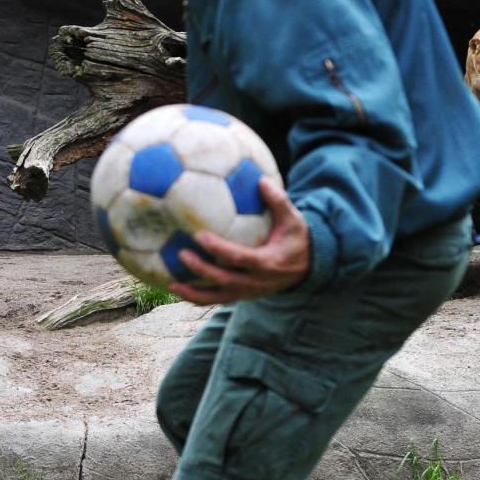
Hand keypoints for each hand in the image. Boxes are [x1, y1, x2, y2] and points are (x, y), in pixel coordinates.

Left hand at [167, 177, 310, 304]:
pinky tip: (177, 288)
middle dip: (202, 270)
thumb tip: (262, 179)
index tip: (199, 235)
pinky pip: (217, 300)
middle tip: (181, 253)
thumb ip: (278, 201)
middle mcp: (256, 282)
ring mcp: (248, 292)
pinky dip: (197, 297)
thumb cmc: (296, 239)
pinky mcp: (242, 296)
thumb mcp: (293, 220)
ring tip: (171, 283)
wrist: (308, 268)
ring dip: (194, 292)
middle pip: (225, 280)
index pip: (239, 258)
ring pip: (218, 297)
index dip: (218, 249)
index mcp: (268, 263)